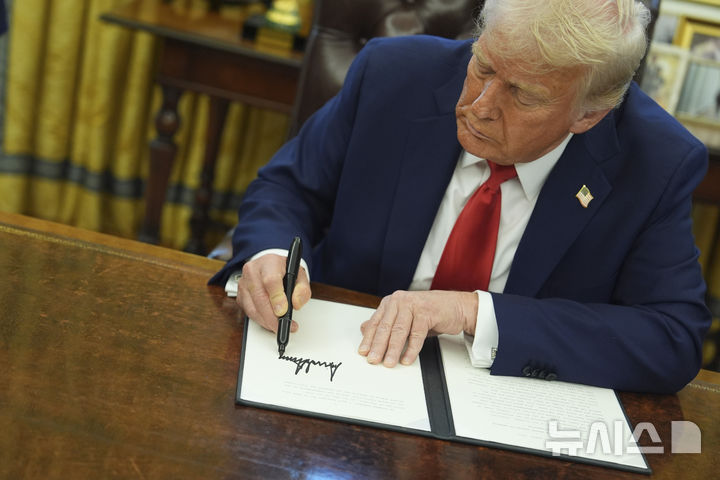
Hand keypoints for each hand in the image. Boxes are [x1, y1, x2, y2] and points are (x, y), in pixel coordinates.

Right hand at [236, 254, 310, 332]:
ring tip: (279, 326)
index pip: (270, 280)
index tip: (283, 311)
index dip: (277, 298)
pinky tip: (270, 322)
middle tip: (284, 326)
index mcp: (269, 262)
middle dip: (272, 317)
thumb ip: (302, 289)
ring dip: (266, 321)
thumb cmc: (284, 271)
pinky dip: (260, 320)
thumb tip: (296, 304)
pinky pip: (249, 312)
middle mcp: (252, 271)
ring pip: (252, 308)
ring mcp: (243, 283)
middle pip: (259, 297)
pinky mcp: (240, 296)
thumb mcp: (299, 275)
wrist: (270, 266)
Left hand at [358, 290, 477, 366]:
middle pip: (385, 327)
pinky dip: (411, 349)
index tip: (363, 352)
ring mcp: (413, 305)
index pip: (376, 322)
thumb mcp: (404, 318)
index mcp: (391, 302)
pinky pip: (416, 334)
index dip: (368, 339)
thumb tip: (364, 330)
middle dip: (378, 346)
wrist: (456, 306)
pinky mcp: (426, 312)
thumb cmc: (429, 313)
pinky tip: (406, 359)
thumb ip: (385, 323)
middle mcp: (400, 301)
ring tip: (389, 363)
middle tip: (373, 360)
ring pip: (399, 331)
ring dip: (393, 350)